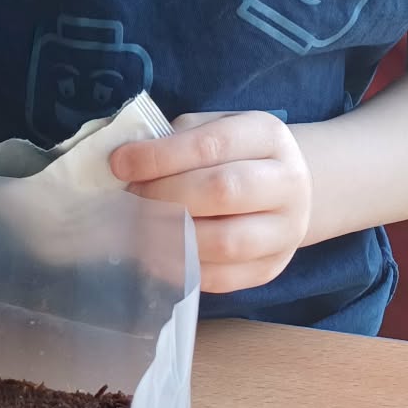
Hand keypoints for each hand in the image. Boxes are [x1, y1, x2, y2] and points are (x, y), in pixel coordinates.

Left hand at [110, 112, 312, 293]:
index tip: (119, 164)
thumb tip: (125, 164)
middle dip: (165, 196)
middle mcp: (288, 182)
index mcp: (268, 136)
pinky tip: (155, 255)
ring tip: (139, 228)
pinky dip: (182, 269)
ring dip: (171, 237)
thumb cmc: (235, 154)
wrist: (284, 188)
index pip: (211, 144)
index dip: (160, 156)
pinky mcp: (272, 269)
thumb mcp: (212, 128)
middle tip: (130, 198)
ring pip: (225, 242)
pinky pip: (223, 278)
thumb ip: (174, 140)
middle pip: (223, 192)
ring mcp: (286, 231)